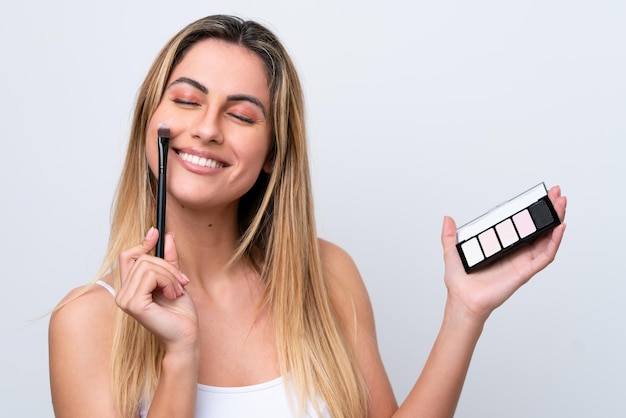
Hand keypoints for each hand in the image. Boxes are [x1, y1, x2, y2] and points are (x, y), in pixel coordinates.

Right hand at [116, 227, 198, 352]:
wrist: (186, 335)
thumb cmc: (180, 313)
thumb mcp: (175, 279)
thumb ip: (168, 259)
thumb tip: (166, 235)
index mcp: (129, 288)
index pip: (127, 256)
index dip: (142, 243)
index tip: (156, 232)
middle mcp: (122, 293)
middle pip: (142, 259)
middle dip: (167, 266)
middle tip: (181, 281)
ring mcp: (125, 299)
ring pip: (148, 266)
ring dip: (170, 276)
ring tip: (177, 291)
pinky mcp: (133, 304)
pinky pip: (150, 276)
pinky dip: (167, 282)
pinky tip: (172, 295)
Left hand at [441, 185, 566, 322]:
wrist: (462, 300)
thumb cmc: (460, 282)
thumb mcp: (452, 251)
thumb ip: (449, 235)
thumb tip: (447, 218)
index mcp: (503, 246)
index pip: (522, 226)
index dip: (533, 211)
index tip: (541, 195)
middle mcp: (516, 253)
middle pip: (539, 230)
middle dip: (550, 211)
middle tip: (557, 193)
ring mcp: (522, 262)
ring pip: (546, 240)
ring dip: (556, 222)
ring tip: (561, 204)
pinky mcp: (524, 271)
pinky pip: (544, 256)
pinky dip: (554, 243)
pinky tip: (558, 229)